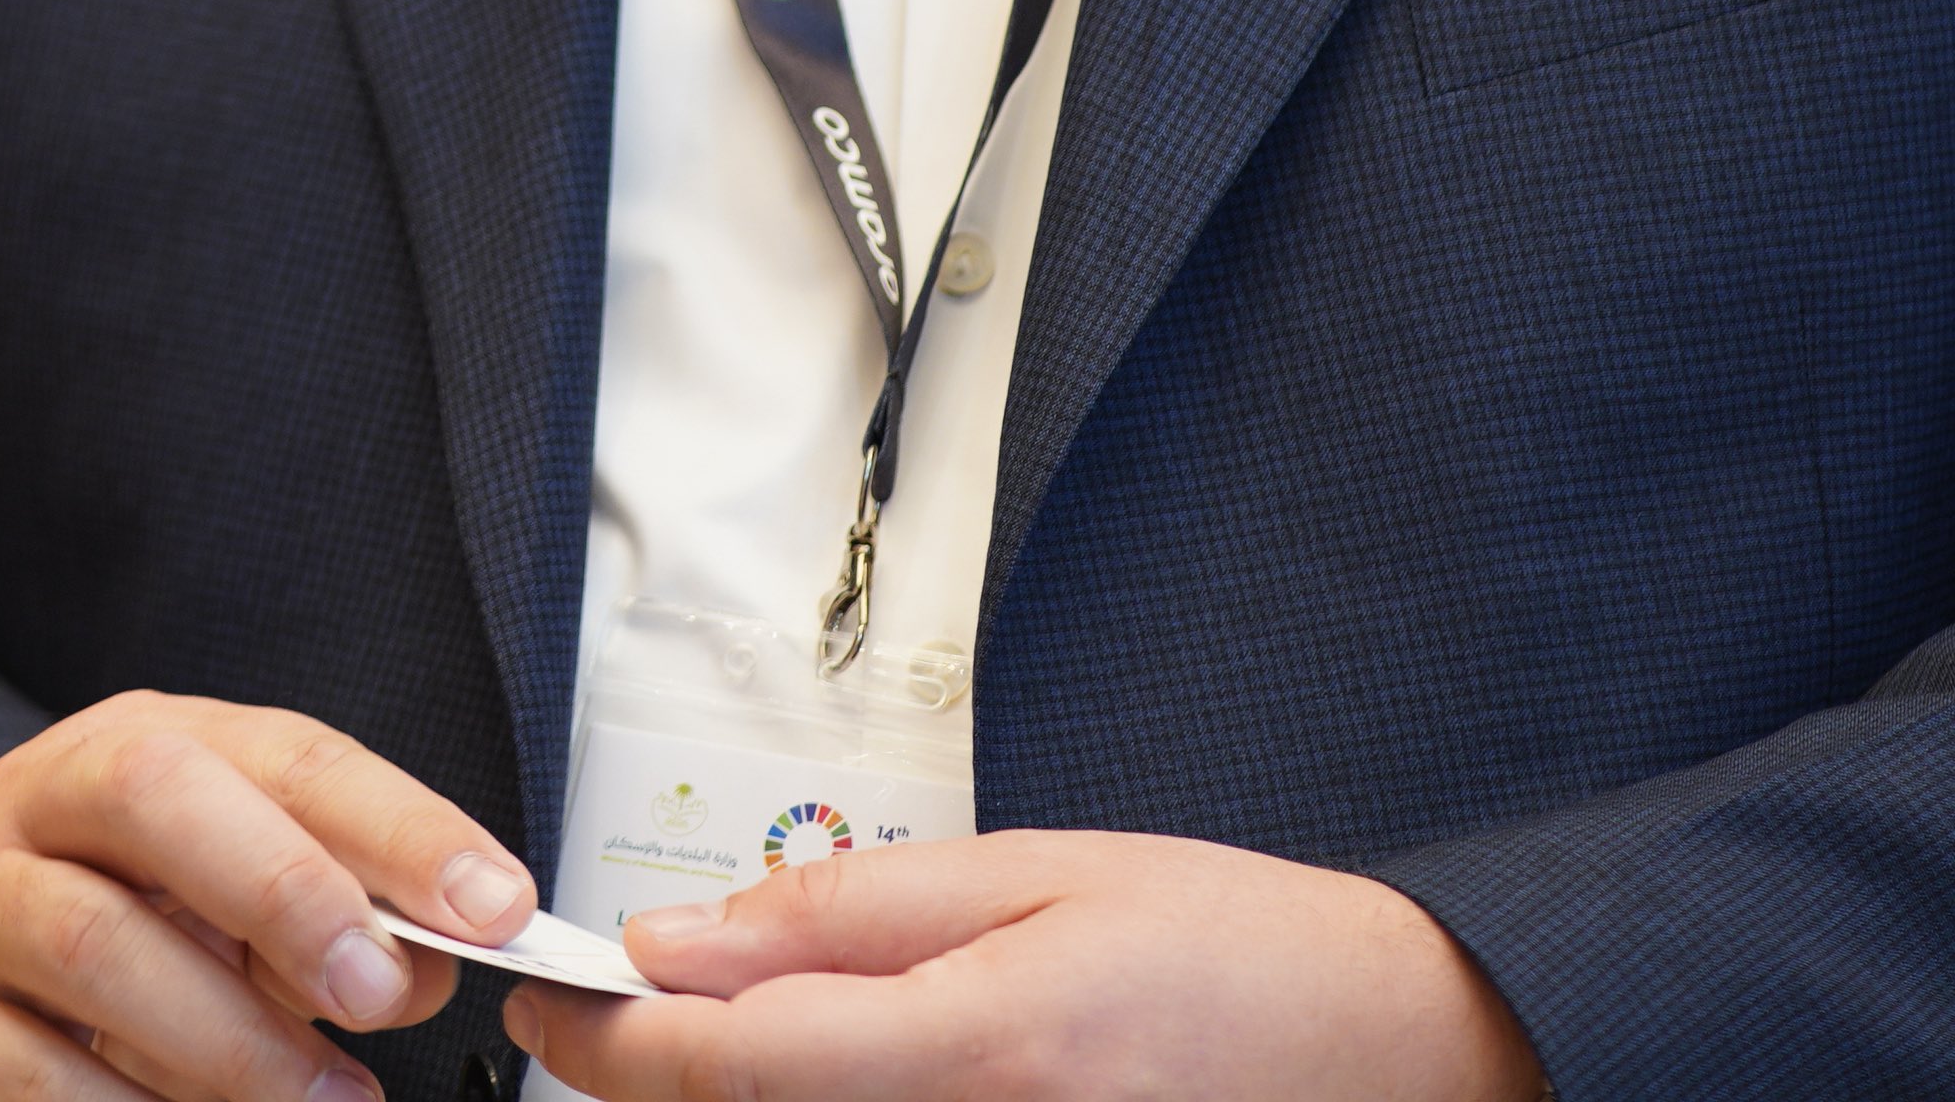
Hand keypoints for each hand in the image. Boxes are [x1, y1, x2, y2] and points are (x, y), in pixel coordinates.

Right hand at [0, 690, 536, 1101]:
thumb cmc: (94, 946)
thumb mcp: (212, 910)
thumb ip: (323, 922)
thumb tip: (426, 965)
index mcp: (133, 748)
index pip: (280, 752)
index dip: (395, 823)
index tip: (494, 904)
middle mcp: (35, 800)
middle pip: (152, 788)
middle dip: (285, 885)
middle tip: (378, 989)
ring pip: (95, 942)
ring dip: (233, 1040)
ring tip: (328, 1101)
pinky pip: (31, 1072)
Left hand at [505, 827, 1539, 1101]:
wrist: (1405, 1060)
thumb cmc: (1245, 954)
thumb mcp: (1041, 874)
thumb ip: (853, 911)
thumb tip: (693, 940)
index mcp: (981, 1049)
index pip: (729, 1064)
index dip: (610, 1041)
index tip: (549, 1005)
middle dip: (656, 1083)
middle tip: (606, 1023)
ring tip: (732, 1041)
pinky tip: (834, 1078)